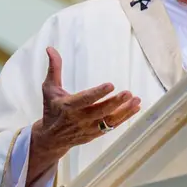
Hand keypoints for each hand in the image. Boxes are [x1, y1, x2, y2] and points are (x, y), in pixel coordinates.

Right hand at [27, 47, 141, 184]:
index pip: (85, 99)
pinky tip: (136, 108)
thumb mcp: (49, 89)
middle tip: (128, 93)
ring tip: (137, 100)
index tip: (111, 85)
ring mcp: (89, 128)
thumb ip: (54, 69)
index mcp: (67, 106)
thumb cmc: (52, 109)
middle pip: (100, 111)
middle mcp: (79, 119)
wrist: (52, 138)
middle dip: (115, 102)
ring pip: (109, 120)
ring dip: (125, 111)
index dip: (97, 93)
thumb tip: (50, 48)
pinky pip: (112, 126)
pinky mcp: (96, 134)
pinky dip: (125, 117)